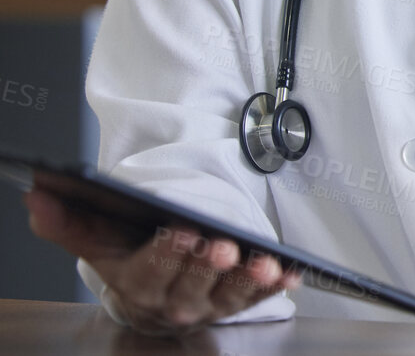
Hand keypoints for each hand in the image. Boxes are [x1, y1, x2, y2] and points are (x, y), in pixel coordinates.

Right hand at [24, 188, 298, 333]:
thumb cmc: (126, 255)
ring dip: (247, 280)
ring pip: (228, 297)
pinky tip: (290, 272)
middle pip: (191, 286)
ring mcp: (207, 305)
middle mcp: (173, 302)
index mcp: (137, 285)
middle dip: (207, 265)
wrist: (149, 290)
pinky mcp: (236, 303)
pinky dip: (274, 287)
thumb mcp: (96, 237)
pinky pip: (258, 298)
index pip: (149, 272)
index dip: (166, 253)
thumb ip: (66, 220)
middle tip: (222, 243)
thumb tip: (38, 195)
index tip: (181, 230)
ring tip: (264, 262)